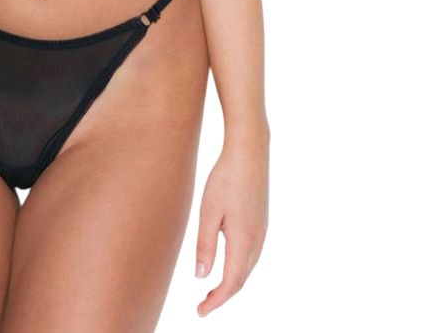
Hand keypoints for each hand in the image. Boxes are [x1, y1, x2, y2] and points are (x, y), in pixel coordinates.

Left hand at [195, 129, 269, 316]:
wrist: (249, 150)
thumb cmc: (225, 178)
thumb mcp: (208, 211)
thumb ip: (205, 246)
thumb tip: (201, 278)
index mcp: (244, 240)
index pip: (231, 283)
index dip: (216, 301)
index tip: (200, 312)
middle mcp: (258, 240)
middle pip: (241, 279)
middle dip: (223, 296)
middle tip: (202, 305)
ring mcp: (263, 230)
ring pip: (248, 267)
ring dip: (232, 282)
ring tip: (211, 289)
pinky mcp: (262, 221)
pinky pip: (252, 254)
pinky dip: (239, 267)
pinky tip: (227, 262)